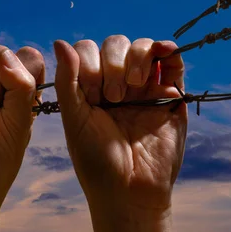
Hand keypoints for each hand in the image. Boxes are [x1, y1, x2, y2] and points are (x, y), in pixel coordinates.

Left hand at [53, 36, 187, 211]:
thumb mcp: (74, 118)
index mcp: (90, 87)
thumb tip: (58, 41)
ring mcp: (145, 87)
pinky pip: (172, 61)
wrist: (129, 190)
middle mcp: (117, 82)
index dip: (90, 64)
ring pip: (142, 48)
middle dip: (113, 64)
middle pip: (115, 44)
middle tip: (113, 97)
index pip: (88, 50)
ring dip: (136, 58)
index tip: (92, 95)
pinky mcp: (170, 94)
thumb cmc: (96, 159)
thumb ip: (67, 79)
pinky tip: (163, 51)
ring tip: (134, 88)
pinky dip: (168, 50)